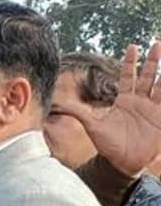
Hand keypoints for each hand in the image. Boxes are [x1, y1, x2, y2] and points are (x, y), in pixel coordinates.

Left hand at [64, 41, 160, 175]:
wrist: (123, 163)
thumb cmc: (108, 145)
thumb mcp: (92, 125)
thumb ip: (77, 111)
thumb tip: (56, 103)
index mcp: (124, 100)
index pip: (128, 76)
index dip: (130, 62)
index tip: (132, 46)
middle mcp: (140, 101)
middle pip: (148, 75)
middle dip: (153, 60)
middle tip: (158, 43)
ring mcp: (153, 109)